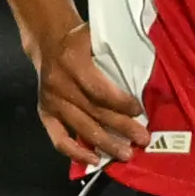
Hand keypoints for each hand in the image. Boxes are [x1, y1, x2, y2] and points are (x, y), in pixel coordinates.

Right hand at [22, 18, 144, 167]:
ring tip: (126, 154)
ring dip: (105, 144)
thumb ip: (116, 49)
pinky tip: (94, 161)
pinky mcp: (45, 113)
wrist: (49, 42)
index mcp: (72, 61)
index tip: (140, 111)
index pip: (98, 89)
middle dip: (121, 127)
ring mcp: (50, 101)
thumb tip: (149, 68)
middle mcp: (58, 83)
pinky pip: (58, 138)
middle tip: (143, 139)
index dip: (120, 103)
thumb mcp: (96, 34)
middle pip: (93, 111)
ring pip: (80, 127)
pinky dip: (75, 152)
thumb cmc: (81, 40)